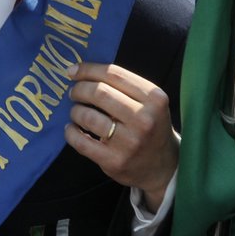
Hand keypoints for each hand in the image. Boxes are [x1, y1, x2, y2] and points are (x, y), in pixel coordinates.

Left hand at [63, 62, 178, 208]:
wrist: (163, 166)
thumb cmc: (151, 126)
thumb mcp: (150, 102)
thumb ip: (123, 86)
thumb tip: (80, 71)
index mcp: (153, 98)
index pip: (114, 74)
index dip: (88, 70)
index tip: (73, 71)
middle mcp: (144, 118)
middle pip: (99, 92)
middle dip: (79, 89)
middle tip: (74, 93)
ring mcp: (130, 142)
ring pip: (88, 116)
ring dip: (75, 111)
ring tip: (76, 112)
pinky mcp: (115, 161)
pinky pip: (82, 142)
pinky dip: (71, 133)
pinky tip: (72, 129)